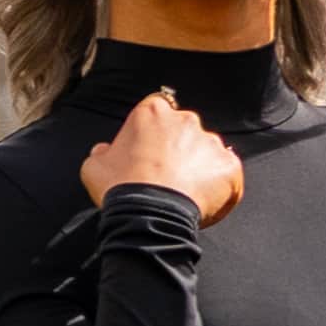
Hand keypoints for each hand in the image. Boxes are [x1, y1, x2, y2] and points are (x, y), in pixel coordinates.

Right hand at [81, 86, 244, 220]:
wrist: (148, 214)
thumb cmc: (120, 187)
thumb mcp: (95, 164)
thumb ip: (104, 151)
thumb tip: (105, 151)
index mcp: (153, 112)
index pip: (158, 112)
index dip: (155, 132)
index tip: (150, 151)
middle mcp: (186, 120)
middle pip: (185, 131)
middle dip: (179, 150)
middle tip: (166, 176)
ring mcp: (211, 142)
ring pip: (208, 153)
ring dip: (199, 168)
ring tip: (183, 194)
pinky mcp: (230, 166)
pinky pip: (227, 175)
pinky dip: (220, 187)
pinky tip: (203, 203)